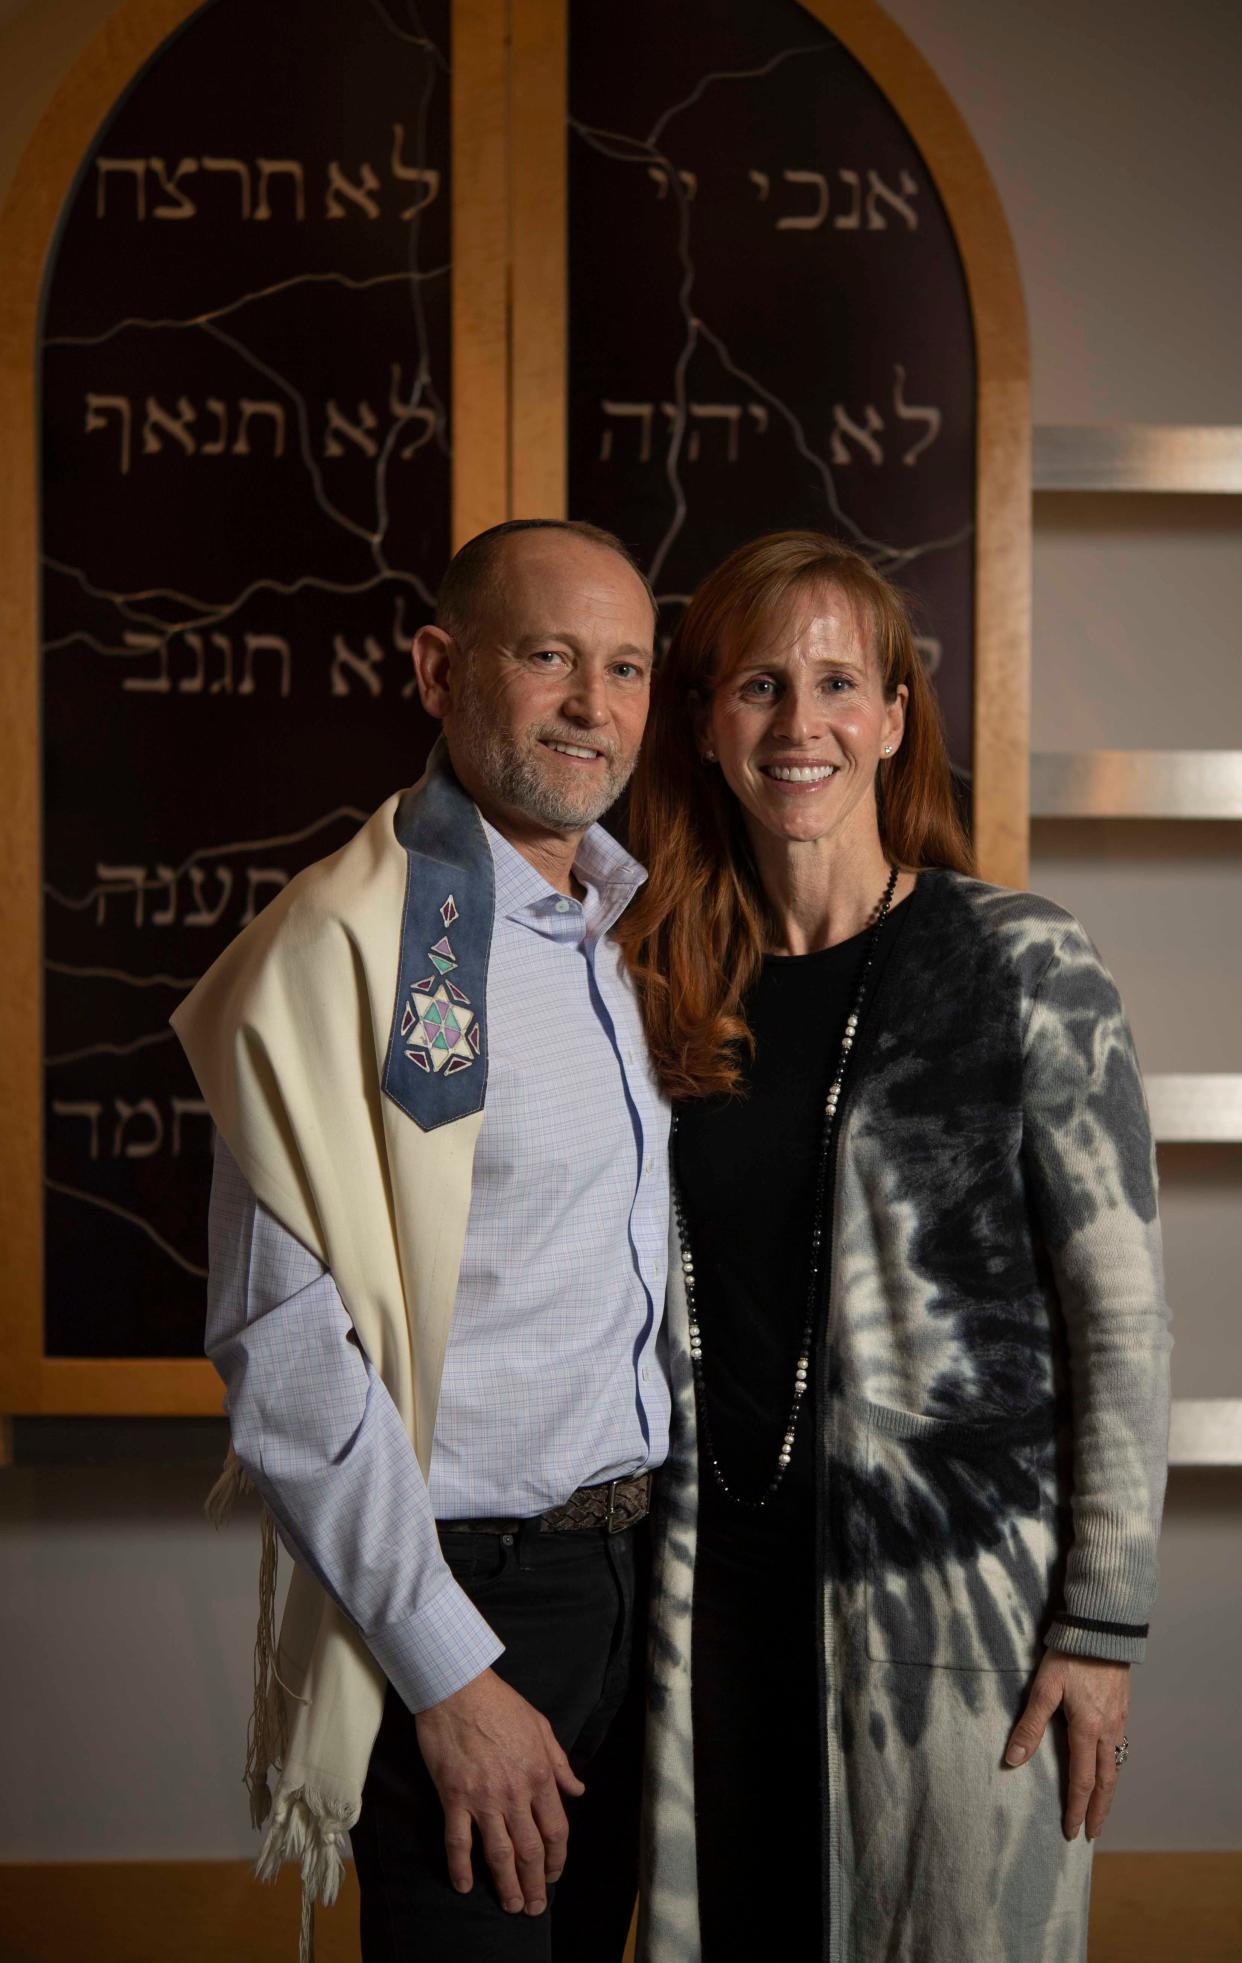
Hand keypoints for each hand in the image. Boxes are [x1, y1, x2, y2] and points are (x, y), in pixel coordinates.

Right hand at [415, 1667, 584, 1913]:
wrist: (458, 1688)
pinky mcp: (454, 1796)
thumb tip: (578, 1789)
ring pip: (499, 1853)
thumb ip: (560, 1763)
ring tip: (511, 1906)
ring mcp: (483, 1798)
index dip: (557, 1858)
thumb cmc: (501, 1704)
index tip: (553, 1875)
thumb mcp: (541, 1727)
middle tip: (534, 1907)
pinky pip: (458, 1841)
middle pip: (529, 1850)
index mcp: (540, 1775)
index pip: (556, 1829)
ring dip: (506, 1885)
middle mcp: (515, 1793)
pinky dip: (461, 1867)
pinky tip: (464, 1885)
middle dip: (534, 1883)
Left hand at [1004, 1650, 1130, 1840]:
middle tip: (1092, 1833)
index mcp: (1087, 1729)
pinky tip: (1108, 1770)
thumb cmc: (1070, 1656)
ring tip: (1101, 1810)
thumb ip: (1030, 1725)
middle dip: (1098, 1810)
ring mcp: (1119, 1721)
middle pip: (1106, 1782)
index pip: (1082, 1781)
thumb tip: (1013, 1760)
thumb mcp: (1044, 1688)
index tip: (1072, 1831)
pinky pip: (1120, 1749)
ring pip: (1116, 1767)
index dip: (1076, 1808)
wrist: (1103, 1629)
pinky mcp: (1122, 1710)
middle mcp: (1108, 1731)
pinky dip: (1114, 1769)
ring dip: (1108, 1793)